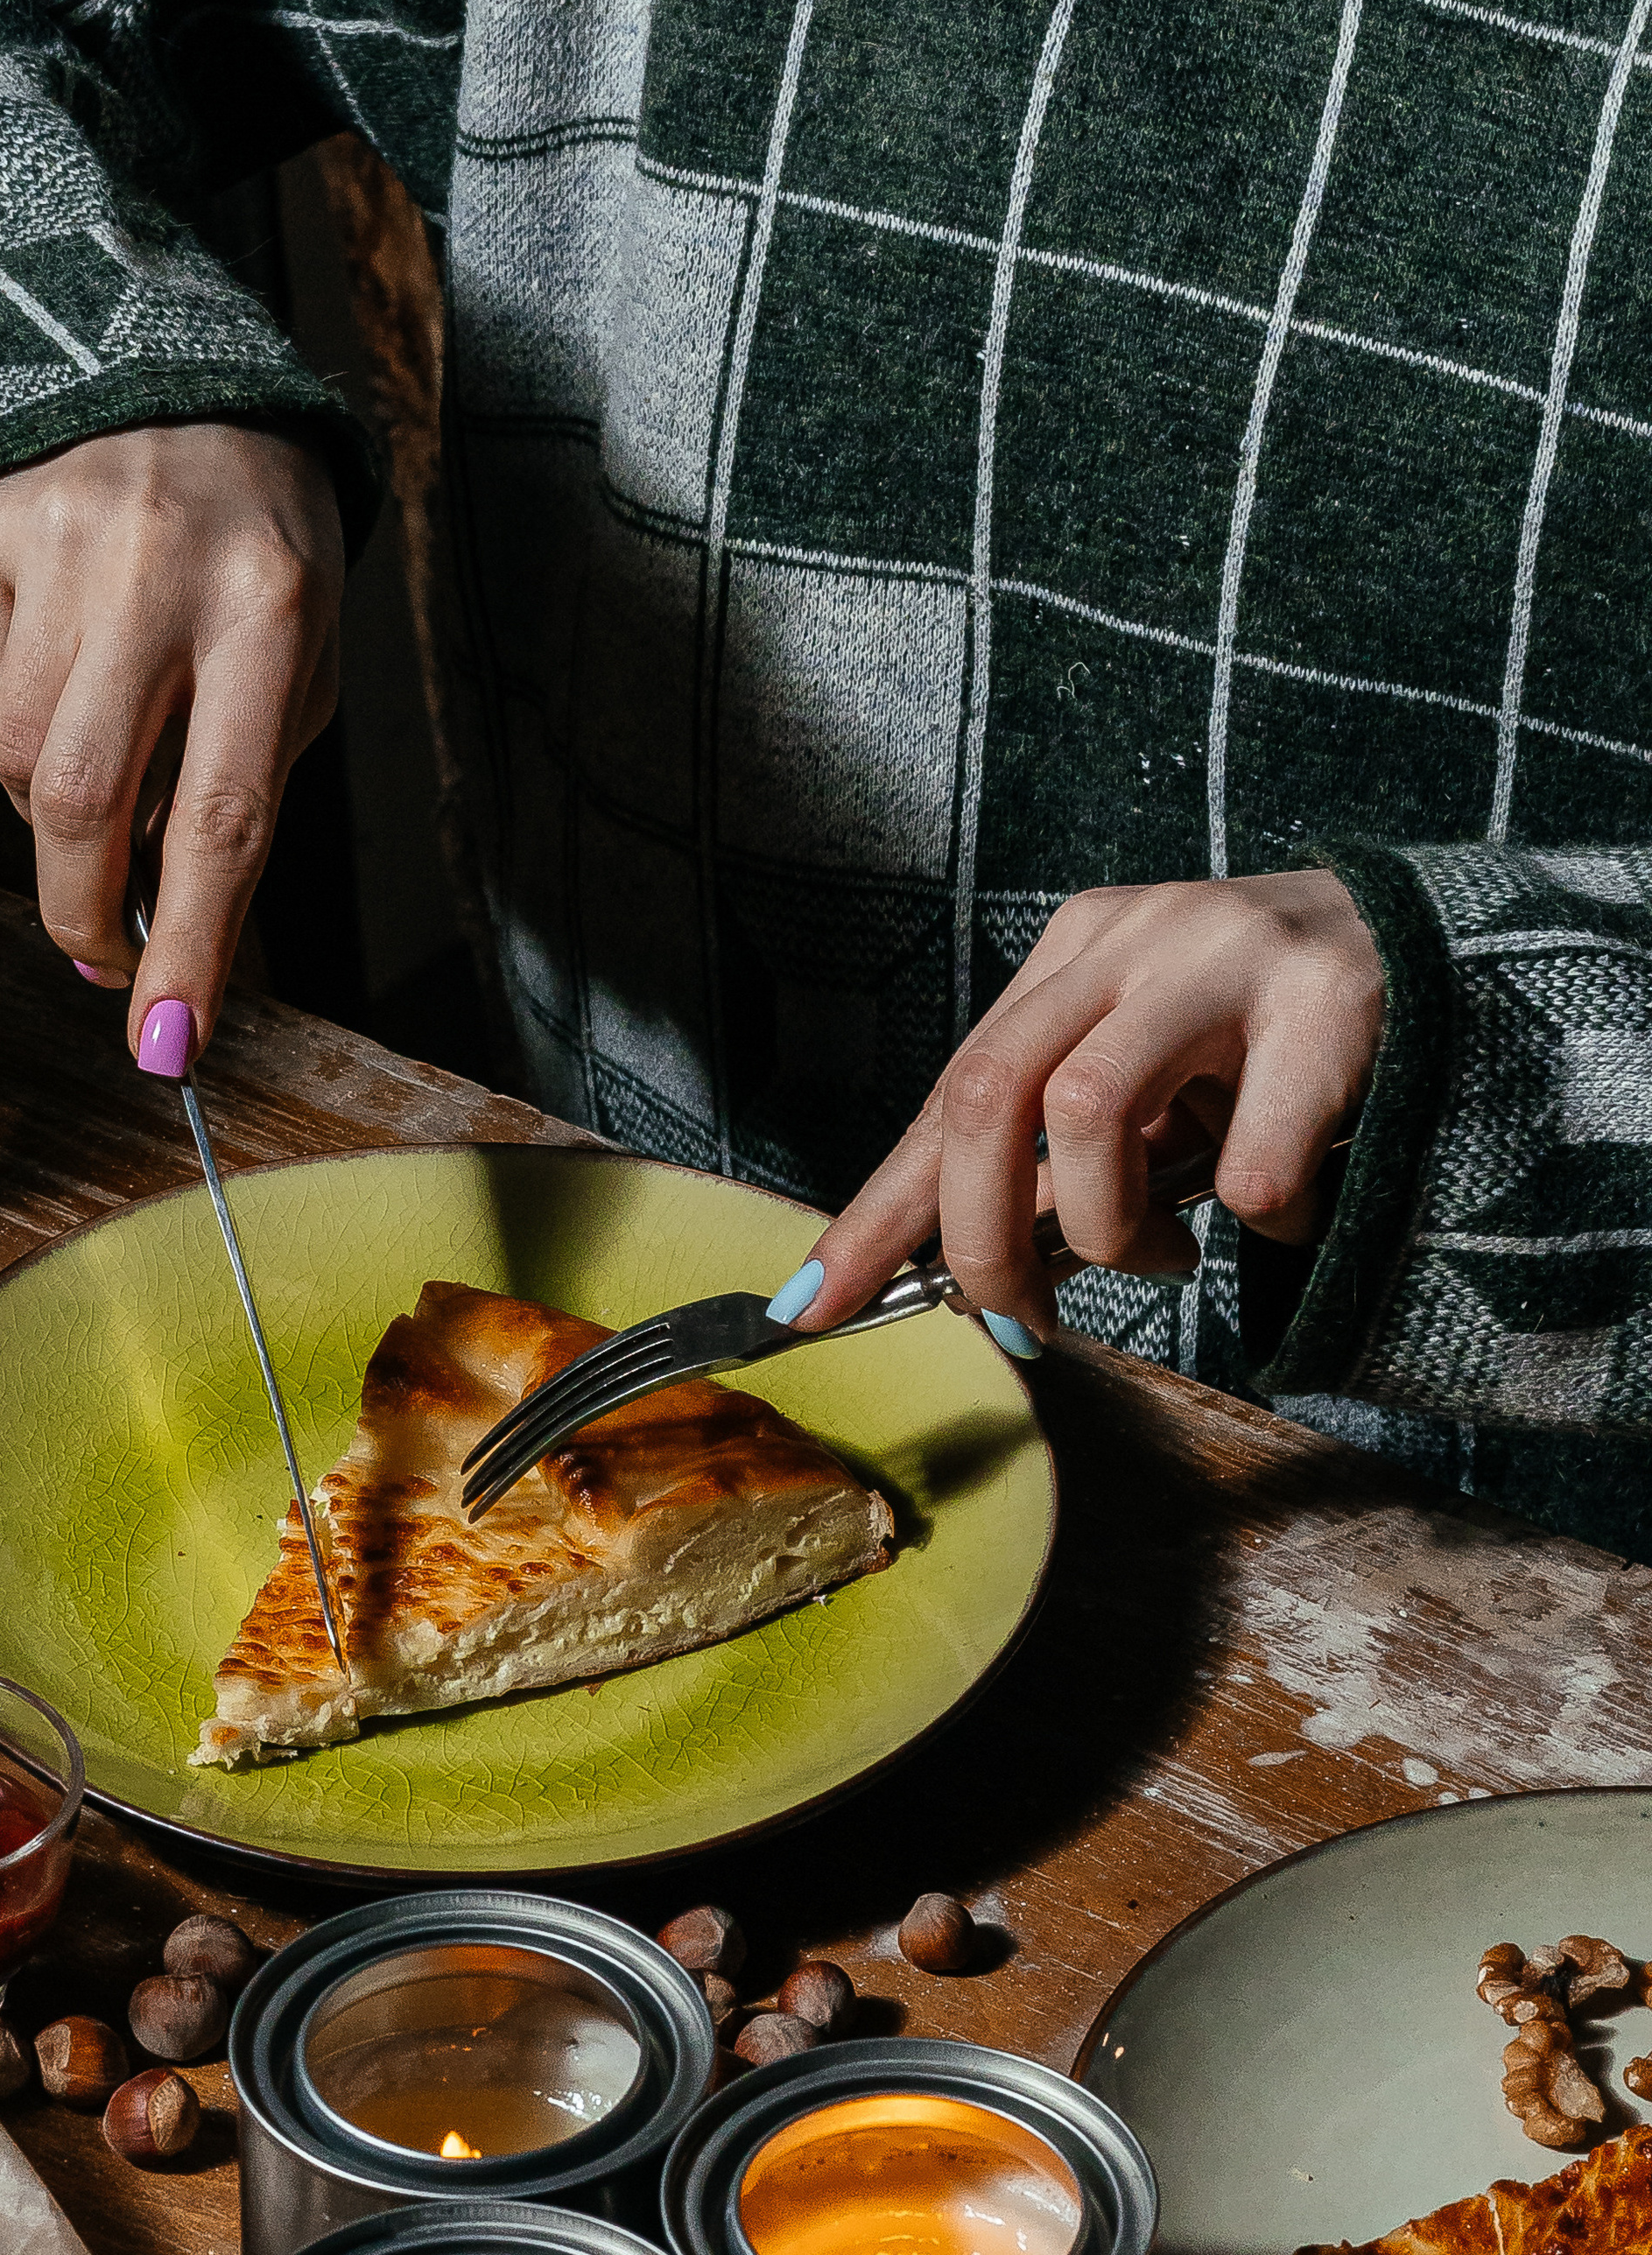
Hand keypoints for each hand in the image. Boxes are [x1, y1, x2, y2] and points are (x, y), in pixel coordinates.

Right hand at [0, 424, 343, 1064]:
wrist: (180, 384)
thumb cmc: (260, 558)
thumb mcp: (297, 665)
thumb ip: (235, 790)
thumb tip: (159, 930)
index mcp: (272, 609)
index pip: (225, 815)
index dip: (194, 945)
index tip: (168, 1043)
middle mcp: (160, 569)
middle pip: (82, 802)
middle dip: (85, 912)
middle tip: (107, 960)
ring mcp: (58, 538)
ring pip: (16, 761)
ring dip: (55, 811)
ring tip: (111, 750)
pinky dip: (19, 722)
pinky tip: (66, 662)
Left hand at [782, 868, 1384, 1340]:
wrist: (1445, 953)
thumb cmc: (1269, 1046)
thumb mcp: (1147, 1090)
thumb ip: (1057, 1164)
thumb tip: (970, 1275)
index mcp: (1072, 956)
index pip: (945, 1093)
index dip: (876, 1210)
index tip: (810, 1301)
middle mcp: (1132, 937)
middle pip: (988, 1093)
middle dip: (980, 1239)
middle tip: (1025, 1316)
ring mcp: (1227, 956)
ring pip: (1088, 1111)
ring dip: (1111, 1227)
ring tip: (1166, 1256)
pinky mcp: (1328, 1001)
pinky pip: (1249, 1163)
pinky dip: (1255, 1221)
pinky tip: (1287, 1210)